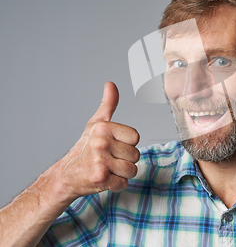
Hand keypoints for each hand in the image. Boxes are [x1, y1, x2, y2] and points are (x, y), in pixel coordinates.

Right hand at [52, 82, 139, 201]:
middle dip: (125, 160)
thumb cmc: (84, 149)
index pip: (135, 137)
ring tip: (108, 170)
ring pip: (132, 170)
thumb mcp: (95, 124)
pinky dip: (116, 185)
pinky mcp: (100, 178)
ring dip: (122, 174)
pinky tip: (104, 180)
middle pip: (135, 155)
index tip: (113, 146)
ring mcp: (100, 161)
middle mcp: (101, 143)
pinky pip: (123, 183)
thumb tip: (111, 85)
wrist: (65, 176)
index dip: (127, 144)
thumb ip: (108, 104)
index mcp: (103, 128)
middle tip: (109, 160)